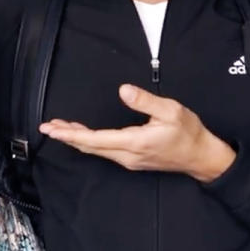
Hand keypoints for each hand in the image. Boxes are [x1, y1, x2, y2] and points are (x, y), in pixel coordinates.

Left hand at [40, 84, 235, 181]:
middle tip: (48, 127)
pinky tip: (85, 136)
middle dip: (67, 137)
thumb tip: (124, 91)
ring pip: (96, 151)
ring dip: (77, 140)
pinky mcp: (133, 160)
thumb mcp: (171, 111)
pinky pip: (105, 152)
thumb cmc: (188, 133)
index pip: (94, 139)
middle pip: (89, 147)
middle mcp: (127, 155)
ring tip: (61, 129)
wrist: (201, 156)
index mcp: (134, 142)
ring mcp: (129, 160)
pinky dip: (89, 142)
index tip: (53, 128)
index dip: (71, 133)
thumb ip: (145, 101)